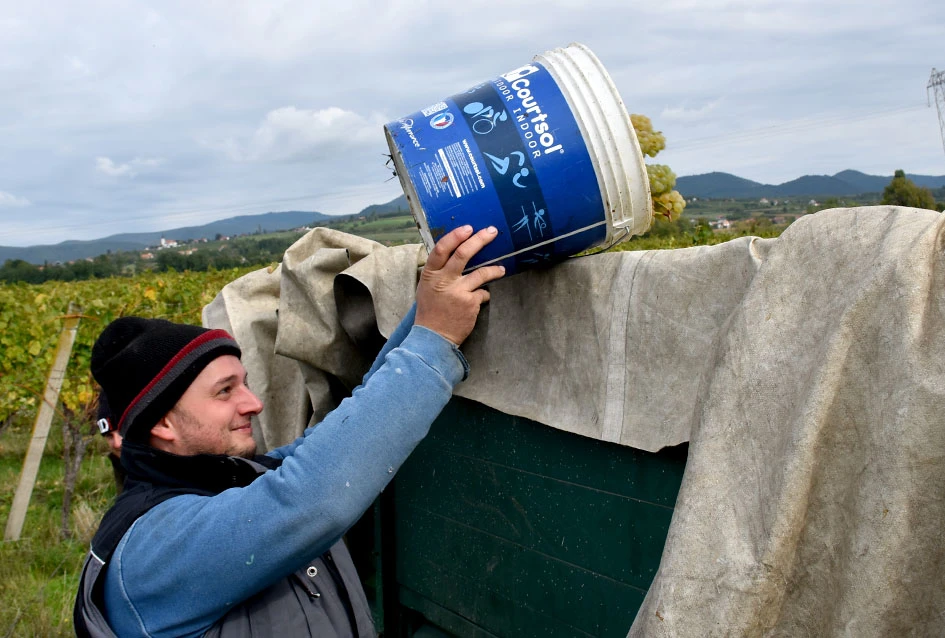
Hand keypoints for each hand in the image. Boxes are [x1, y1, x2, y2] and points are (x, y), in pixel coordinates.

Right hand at [415, 225, 505, 345]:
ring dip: (494, 269)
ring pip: (481, 273)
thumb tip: (456, 254)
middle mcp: (443, 281)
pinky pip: (483, 294)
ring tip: (501, 269)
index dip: (455, 236)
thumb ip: (439, 272)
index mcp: (430, 274)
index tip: (468, 228)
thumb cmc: (430, 311)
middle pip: (463, 254)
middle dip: (480, 240)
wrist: (433, 337)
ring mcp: (458, 292)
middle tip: (492, 232)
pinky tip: (480, 300)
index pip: (441, 249)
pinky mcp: (470, 303)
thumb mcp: (427, 287)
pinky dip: (483, 295)